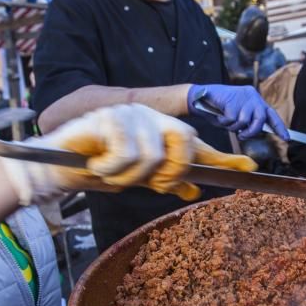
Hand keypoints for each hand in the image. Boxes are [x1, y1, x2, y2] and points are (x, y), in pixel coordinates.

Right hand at [1, 104, 255, 203]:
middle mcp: (151, 117)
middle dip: (168, 172)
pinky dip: (111, 169)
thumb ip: (166, 180)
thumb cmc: (98, 169)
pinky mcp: (109, 117)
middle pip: (183, 143)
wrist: (57, 166)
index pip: (197, 144)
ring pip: (152, 155)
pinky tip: (98, 166)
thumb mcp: (138, 179)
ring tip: (110, 173)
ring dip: (129, 176)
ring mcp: (130, 114)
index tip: (249, 167)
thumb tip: (195, 192)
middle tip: (146, 183)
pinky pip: (127, 153)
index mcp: (160, 131)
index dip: (223, 158)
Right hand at [188, 84, 289, 139]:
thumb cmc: (218, 110)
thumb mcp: (236, 118)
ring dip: (233, 126)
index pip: (271, 115)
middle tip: (241, 135)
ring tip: (225, 120)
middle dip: (251, 132)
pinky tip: (219, 115)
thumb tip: (257, 132)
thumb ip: (247, 123)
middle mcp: (253, 97)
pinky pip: (232, 119)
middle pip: (260, 120)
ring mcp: (243, 97)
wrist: (200, 99)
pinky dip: (224, 122)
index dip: (279, 127)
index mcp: (255, 100)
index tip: (286, 138)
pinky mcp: (232, 99)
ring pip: (244, 121)